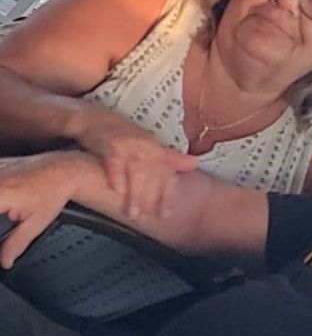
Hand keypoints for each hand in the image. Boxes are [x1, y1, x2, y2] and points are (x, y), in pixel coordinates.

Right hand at [0, 151, 86, 267]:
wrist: (63, 171)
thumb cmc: (52, 193)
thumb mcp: (34, 225)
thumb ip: (14, 245)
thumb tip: (4, 261)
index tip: (1, 231)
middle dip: (0, 218)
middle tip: (8, 216)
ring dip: (0, 208)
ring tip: (10, 210)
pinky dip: (0, 196)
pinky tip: (8, 202)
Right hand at [74, 108, 197, 218]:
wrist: (92, 118)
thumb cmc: (122, 135)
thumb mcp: (148, 145)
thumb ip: (170, 157)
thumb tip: (195, 163)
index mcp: (156, 148)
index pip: (167, 174)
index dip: (167, 196)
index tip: (165, 215)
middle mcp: (145, 145)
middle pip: (153, 175)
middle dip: (151, 199)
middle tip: (147, 217)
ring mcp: (127, 144)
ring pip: (137, 171)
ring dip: (135, 194)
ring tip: (132, 213)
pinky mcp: (109, 143)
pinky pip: (115, 161)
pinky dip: (117, 176)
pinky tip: (117, 191)